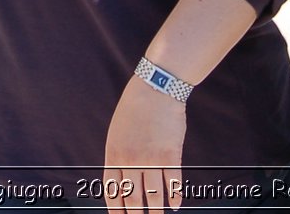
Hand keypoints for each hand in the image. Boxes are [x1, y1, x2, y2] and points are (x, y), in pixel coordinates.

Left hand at [103, 77, 184, 213]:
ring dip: (157, 211)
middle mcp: (130, 160)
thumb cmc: (135, 109)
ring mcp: (150, 158)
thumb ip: (118, 156)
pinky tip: (176, 205)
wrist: (155, 88)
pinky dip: (175, 196)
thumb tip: (121, 180)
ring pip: (153, 195)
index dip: (117, 210)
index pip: (112, 192)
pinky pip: (172, 182)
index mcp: (113, 155)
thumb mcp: (117, 132)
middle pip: (132, 199)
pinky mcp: (169, 154)